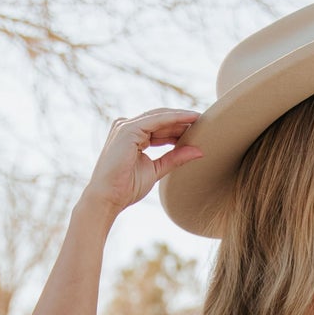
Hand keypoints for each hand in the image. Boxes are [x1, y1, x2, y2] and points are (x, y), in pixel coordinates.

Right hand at [80, 107, 203, 219]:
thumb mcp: (156, 170)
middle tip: (205, 121)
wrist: (108, 198)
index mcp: (132, 137)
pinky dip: (174, 118)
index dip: (178, 128)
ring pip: (159, 117)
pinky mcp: (128, 129)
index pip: (159, 128)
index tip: (198, 129)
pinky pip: (156, 120)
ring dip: (180, 117)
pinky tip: (190, 118)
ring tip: (200, 118)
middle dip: (181, 120)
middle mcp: (127, 128)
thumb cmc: (126, 188)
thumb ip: (175, 158)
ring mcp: (126, 126)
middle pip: (160, 120)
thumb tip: (199, 151)